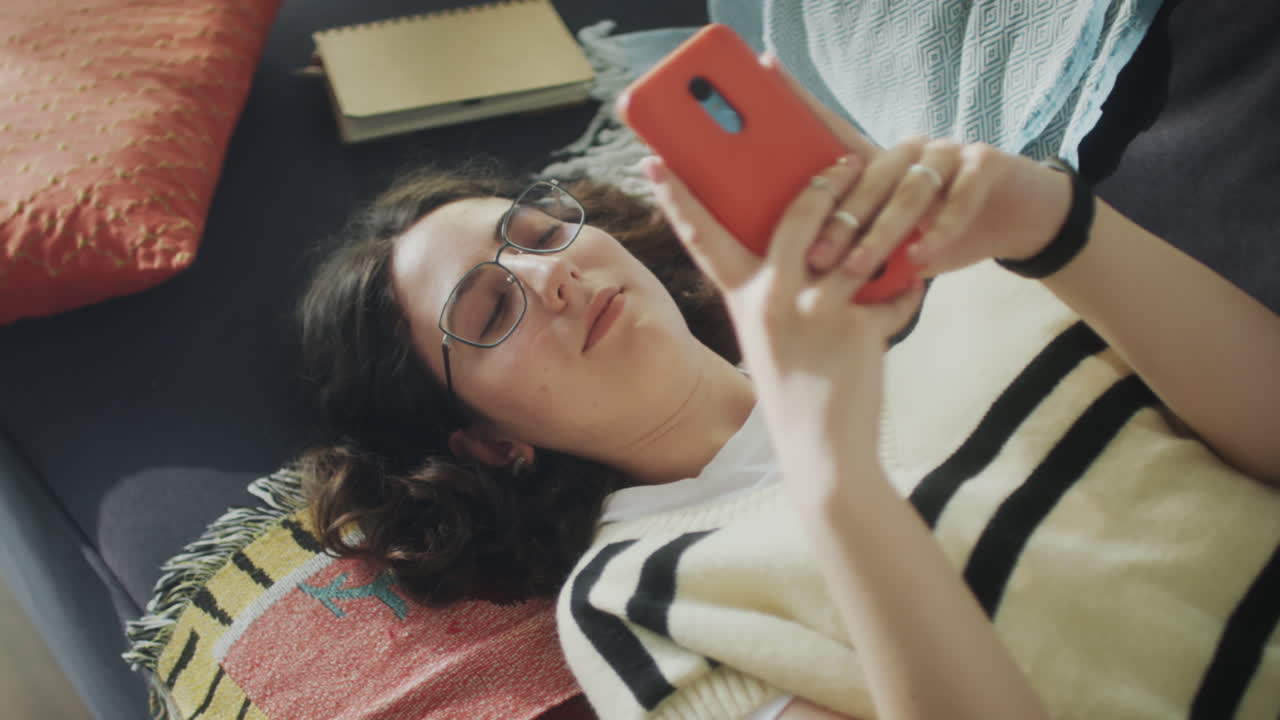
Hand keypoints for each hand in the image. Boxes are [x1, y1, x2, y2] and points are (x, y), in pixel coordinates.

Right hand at [644, 154, 924, 458]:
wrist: (822, 452)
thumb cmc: (795, 392)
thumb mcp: (768, 336)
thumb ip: (782, 291)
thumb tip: (818, 239)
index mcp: (743, 298)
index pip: (702, 238)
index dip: (676, 198)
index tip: (653, 162)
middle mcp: (773, 299)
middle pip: (802, 215)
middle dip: (831, 181)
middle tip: (851, 161)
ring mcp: (815, 312)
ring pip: (858, 240)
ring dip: (891, 211)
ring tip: (908, 187)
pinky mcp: (858, 329)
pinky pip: (894, 293)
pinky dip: (908, 289)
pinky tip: (915, 285)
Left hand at [767, 54, 1072, 278]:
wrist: (1017, 223)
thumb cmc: (943, 233)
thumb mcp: (898, 243)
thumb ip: (863, 247)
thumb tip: (814, 274)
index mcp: (880, 163)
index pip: (833, 131)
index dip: (801, 101)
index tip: (766, 66)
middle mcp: (909, 149)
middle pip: (867, 178)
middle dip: (839, 221)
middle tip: (815, 257)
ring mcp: (947, 152)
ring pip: (908, 191)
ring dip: (883, 233)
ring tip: (862, 266)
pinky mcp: (984, 164)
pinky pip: (957, 198)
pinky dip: (938, 230)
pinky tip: (920, 256)